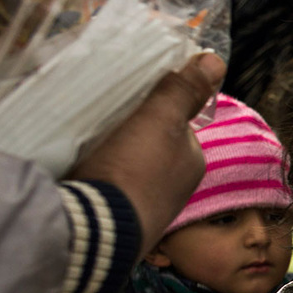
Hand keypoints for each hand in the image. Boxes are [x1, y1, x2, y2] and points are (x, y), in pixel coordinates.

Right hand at [70, 52, 221, 257]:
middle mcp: (175, 189)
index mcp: (191, 164)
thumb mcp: (160, 120)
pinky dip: (95, 175)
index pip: (174, 125)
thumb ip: (184, 91)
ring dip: (107, 153)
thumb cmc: (134, 170)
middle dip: (127, 130)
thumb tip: (215, 60)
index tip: (124, 95)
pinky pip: (107, 187)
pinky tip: (77, 168)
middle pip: (149, 145)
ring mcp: (146, 209)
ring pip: (126, 166)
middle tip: (96, 113)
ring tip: (81, 139)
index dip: (151, 106)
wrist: (96, 232)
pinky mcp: (116, 222)